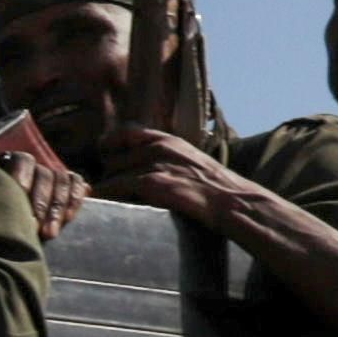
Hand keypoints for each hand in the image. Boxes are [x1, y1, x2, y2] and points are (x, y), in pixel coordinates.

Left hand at [0, 111, 89, 234]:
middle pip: (44, 173)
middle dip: (41, 201)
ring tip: (50, 233)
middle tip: (35, 225)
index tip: (20, 192)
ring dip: (58, 207)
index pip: (22, 160)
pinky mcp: (68, 181)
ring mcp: (52, 172)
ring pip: (61, 179)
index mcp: (11, 163)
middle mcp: (34, 164)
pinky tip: (69, 218)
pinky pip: (76, 183)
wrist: (14, 216)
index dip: (22, 174)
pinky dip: (74, 199)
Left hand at [87, 124, 262, 227]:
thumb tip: (144, 164)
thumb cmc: (213, 187)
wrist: (231, 201)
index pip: (125, 132)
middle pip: (113, 155)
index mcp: (167, 139)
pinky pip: (115, 186)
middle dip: (109, 172)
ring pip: (111, 171)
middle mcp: (158, 146)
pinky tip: (105, 204)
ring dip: (107, 186)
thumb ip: (166, 157)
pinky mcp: (152, 183)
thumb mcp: (189, 160)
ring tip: (109, 199)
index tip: (105, 157)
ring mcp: (154, 163)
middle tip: (109, 187)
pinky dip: (106, 195)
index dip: (110, 145)